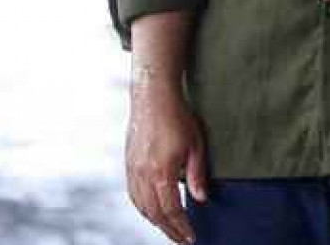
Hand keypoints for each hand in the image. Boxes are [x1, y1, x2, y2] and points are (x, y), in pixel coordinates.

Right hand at [125, 77, 207, 243]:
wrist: (152, 97)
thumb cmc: (178, 117)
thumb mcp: (196, 145)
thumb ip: (197, 174)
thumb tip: (201, 199)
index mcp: (161, 172)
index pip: (171, 210)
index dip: (181, 227)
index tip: (191, 238)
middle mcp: (143, 174)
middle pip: (154, 213)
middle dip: (169, 230)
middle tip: (182, 239)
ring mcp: (132, 170)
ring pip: (141, 206)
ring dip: (155, 221)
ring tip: (170, 229)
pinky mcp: (128, 164)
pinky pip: (133, 195)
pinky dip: (143, 208)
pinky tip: (152, 210)